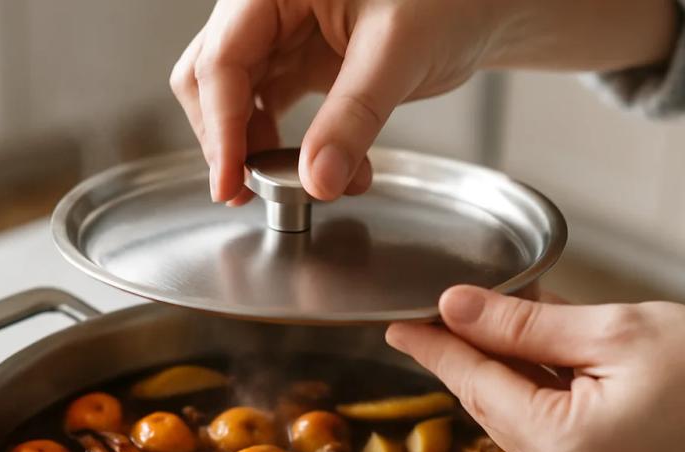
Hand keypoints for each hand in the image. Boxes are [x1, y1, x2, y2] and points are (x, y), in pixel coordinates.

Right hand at [170, 0, 676, 203]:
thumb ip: (353, 118)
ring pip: (236, 101)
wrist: (482, 3)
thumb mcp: (397, 52)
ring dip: (257, 151)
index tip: (230, 182)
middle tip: (247, 191)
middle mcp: (268, 7)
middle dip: (226, 140)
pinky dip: (285, 149)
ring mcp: (282, 37)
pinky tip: (318, 172)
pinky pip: (270, 112)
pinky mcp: (300, 64)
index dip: (220, 128)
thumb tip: (316, 180)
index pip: (222, 61)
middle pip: (211, 81)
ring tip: (296, 187)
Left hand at [386, 286, 684, 451]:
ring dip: (497, 370)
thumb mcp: (613, 332)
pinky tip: (525, 357)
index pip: (474, 386)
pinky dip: (525, 391)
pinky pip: (535, 430)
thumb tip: (458, 307)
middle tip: (439, 314)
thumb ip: (523, 326)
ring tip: (487, 324)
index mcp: (565, 448)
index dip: (434, 350)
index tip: (399, 327)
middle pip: (487, 403)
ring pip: (508, 416)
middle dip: (465, 354)